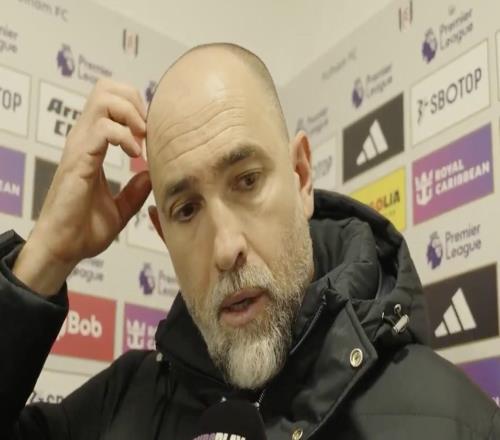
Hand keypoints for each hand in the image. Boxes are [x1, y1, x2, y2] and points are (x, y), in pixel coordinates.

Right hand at [13, 79, 151, 295]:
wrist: (63, 250)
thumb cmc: (84, 230)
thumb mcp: (120, 208)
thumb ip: (135, 190)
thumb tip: (151, 175)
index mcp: (92, 146)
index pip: (110, 101)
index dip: (136, 108)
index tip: (150, 134)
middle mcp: (83, 140)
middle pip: (106, 88)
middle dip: (135, 101)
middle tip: (146, 131)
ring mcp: (79, 147)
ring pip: (104, 99)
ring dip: (131, 114)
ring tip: (141, 140)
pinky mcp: (78, 161)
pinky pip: (102, 129)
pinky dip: (124, 136)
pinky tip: (134, 155)